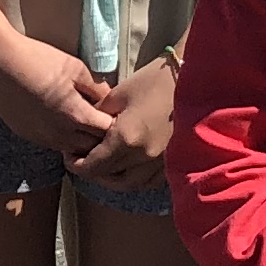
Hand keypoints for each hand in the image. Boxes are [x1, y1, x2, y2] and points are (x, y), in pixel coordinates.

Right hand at [0, 38, 119, 161]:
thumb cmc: (36, 59)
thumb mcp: (74, 67)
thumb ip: (96, 87)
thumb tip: (108, 99)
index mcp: (74, 116)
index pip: (107, 133)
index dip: (115, 124)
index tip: (115, 113)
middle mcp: (59, 134)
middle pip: (91, 148)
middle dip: (101, 137)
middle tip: (103, 120)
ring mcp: (41, 137)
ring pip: (71, 150)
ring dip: (81, 140)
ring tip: (83, 120)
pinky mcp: (26, 135)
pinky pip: (52, 144)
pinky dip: (62, 137)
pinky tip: (59, 118)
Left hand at [72, 55, 178, 187]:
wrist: (196, 80)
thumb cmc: (155, 80)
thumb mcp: (119, 94)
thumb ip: (99, 115)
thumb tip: (86, 127)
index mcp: (126, 139)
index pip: (94, 166)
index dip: (77, 165)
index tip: (70, 156)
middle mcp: (143, 157)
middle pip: (110, 178)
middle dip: (93, 172)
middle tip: (82, 160)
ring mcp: (161, 163)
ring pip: (130, 184)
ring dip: (113, 179)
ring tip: (104, 166)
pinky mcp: (174, 162)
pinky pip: (149, 181)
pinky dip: (134, 178)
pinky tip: (128, 167)